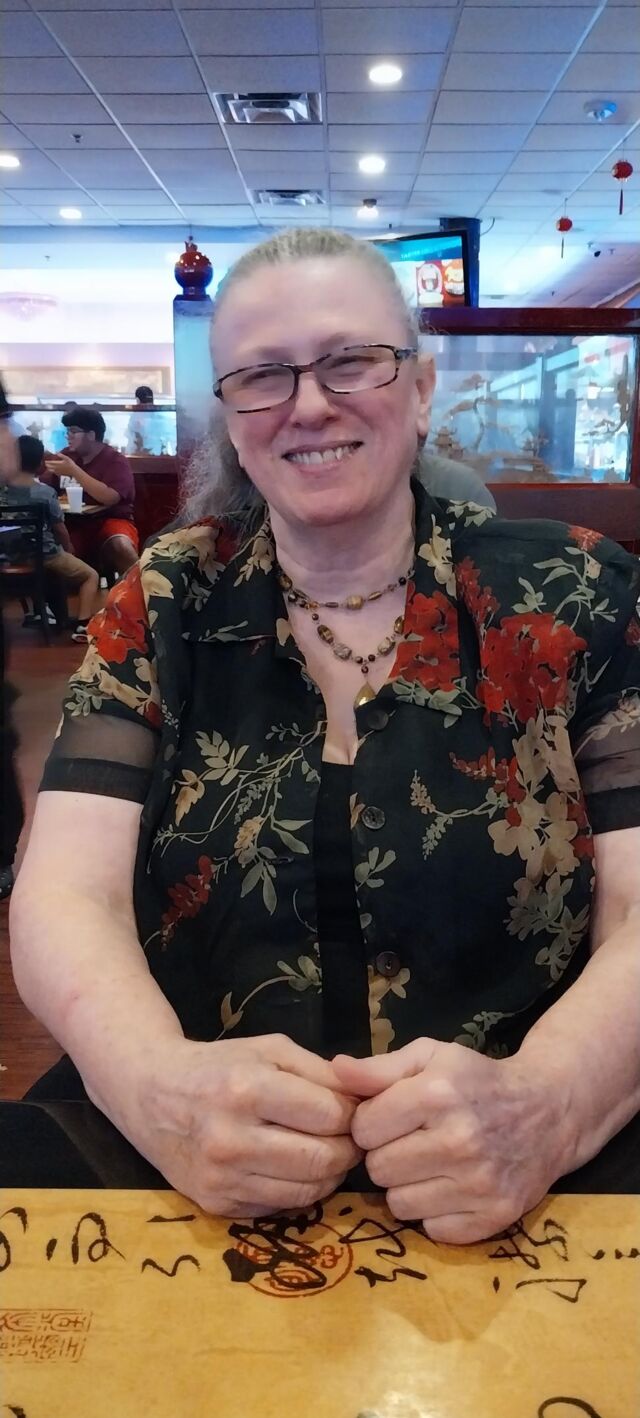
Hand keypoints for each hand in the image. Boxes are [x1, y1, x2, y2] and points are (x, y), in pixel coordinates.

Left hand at [45, 453, 79, 478]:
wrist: (74, 471)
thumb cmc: (70, 464)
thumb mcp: (67, 458)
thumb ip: (61, 455)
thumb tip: (57, 453)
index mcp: (57, 464)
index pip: (50, 463)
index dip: (47, 462)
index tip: (45, 461)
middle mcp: (56, 468)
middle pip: (49, 467)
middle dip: (47, 465)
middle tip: (45, 463)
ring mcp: (58, 472)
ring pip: (50, 470)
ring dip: (49, 468)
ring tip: (48, 467)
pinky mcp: (59, 474)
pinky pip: (54, 473)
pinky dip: (52, 471)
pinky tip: (53, 471)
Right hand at [134, 1033, 361, 1216]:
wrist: (151, 1095)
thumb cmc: (219, 1066)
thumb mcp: (270, 1050)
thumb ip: (321, 1073)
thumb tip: (369, 1099)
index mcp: (248, 1089)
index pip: (329, 1116)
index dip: (353, 1115)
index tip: (353, 1112)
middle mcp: (232, 1138)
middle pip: (322, 1159)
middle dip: (347, 1150)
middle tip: (347, 1138)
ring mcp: (222, 1178)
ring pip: (307, 1192)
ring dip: (328, 1175)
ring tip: (323, 1152)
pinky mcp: (217, 1205)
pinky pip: (280, 1206)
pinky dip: (297, 1190)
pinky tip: (290, 1168)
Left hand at [333, 1040, 570, 1243]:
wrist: (548, 1111)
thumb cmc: (478, 1080)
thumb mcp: (431, 1057)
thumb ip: (380, 1068)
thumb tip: (336, 1071)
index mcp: (437, 1094)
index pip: (364, 1128)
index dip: (372, 1122)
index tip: (393, 1118)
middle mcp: (458, 1140)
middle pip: (377, 1169)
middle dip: (387, 1154)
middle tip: (414, 1142)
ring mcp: (479, 1184)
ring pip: (399, 1204)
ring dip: (408, 1186)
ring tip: (431, 1164)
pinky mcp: (494, 1217)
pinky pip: (432, 1229)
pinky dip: (436, 1212)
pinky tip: (453, 1186)